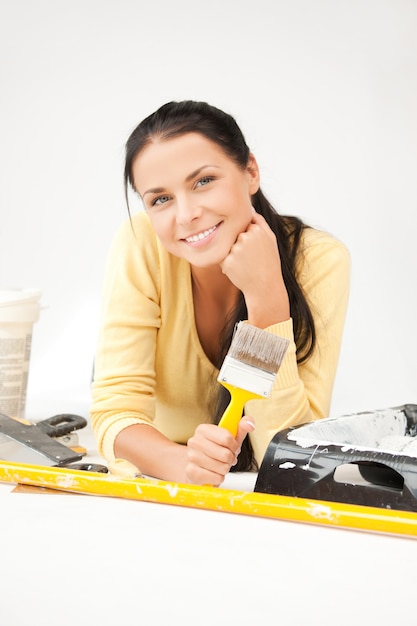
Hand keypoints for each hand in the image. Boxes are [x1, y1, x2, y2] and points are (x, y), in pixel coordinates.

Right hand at [185, 416, 254, 485]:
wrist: (199, 468)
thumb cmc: (215, 452)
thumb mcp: (229, 438)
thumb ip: (241, 428)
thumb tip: (249, 423)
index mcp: (203, 429)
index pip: (227, 438)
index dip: (234, 446)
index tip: (233, 448)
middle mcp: (195, 441)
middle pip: (225, 454)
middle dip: (230, 459)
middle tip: (226, 459)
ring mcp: (191, 457)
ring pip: (222, 467)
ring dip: (225, 469)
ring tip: (218, 466)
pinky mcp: (191, 472)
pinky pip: (217, 477)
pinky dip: (219, 478)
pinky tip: (213, 473)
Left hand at [220, 211, 289, 325]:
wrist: (265, 287)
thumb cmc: (269, 262)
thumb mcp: (270, 239)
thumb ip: (259, 222)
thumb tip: (249, 207)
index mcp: (256, 230)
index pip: (244, 227)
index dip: (249, 238)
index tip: (256, 249)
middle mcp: (245, 238)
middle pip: (235, 236)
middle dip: (240, 246)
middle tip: (252, 259)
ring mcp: (235, 249)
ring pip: (228, 247)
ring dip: (234, 255)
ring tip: (246, 265)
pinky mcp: (227, 261)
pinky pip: (223, 258)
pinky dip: (229, 264)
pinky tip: (240, 271)